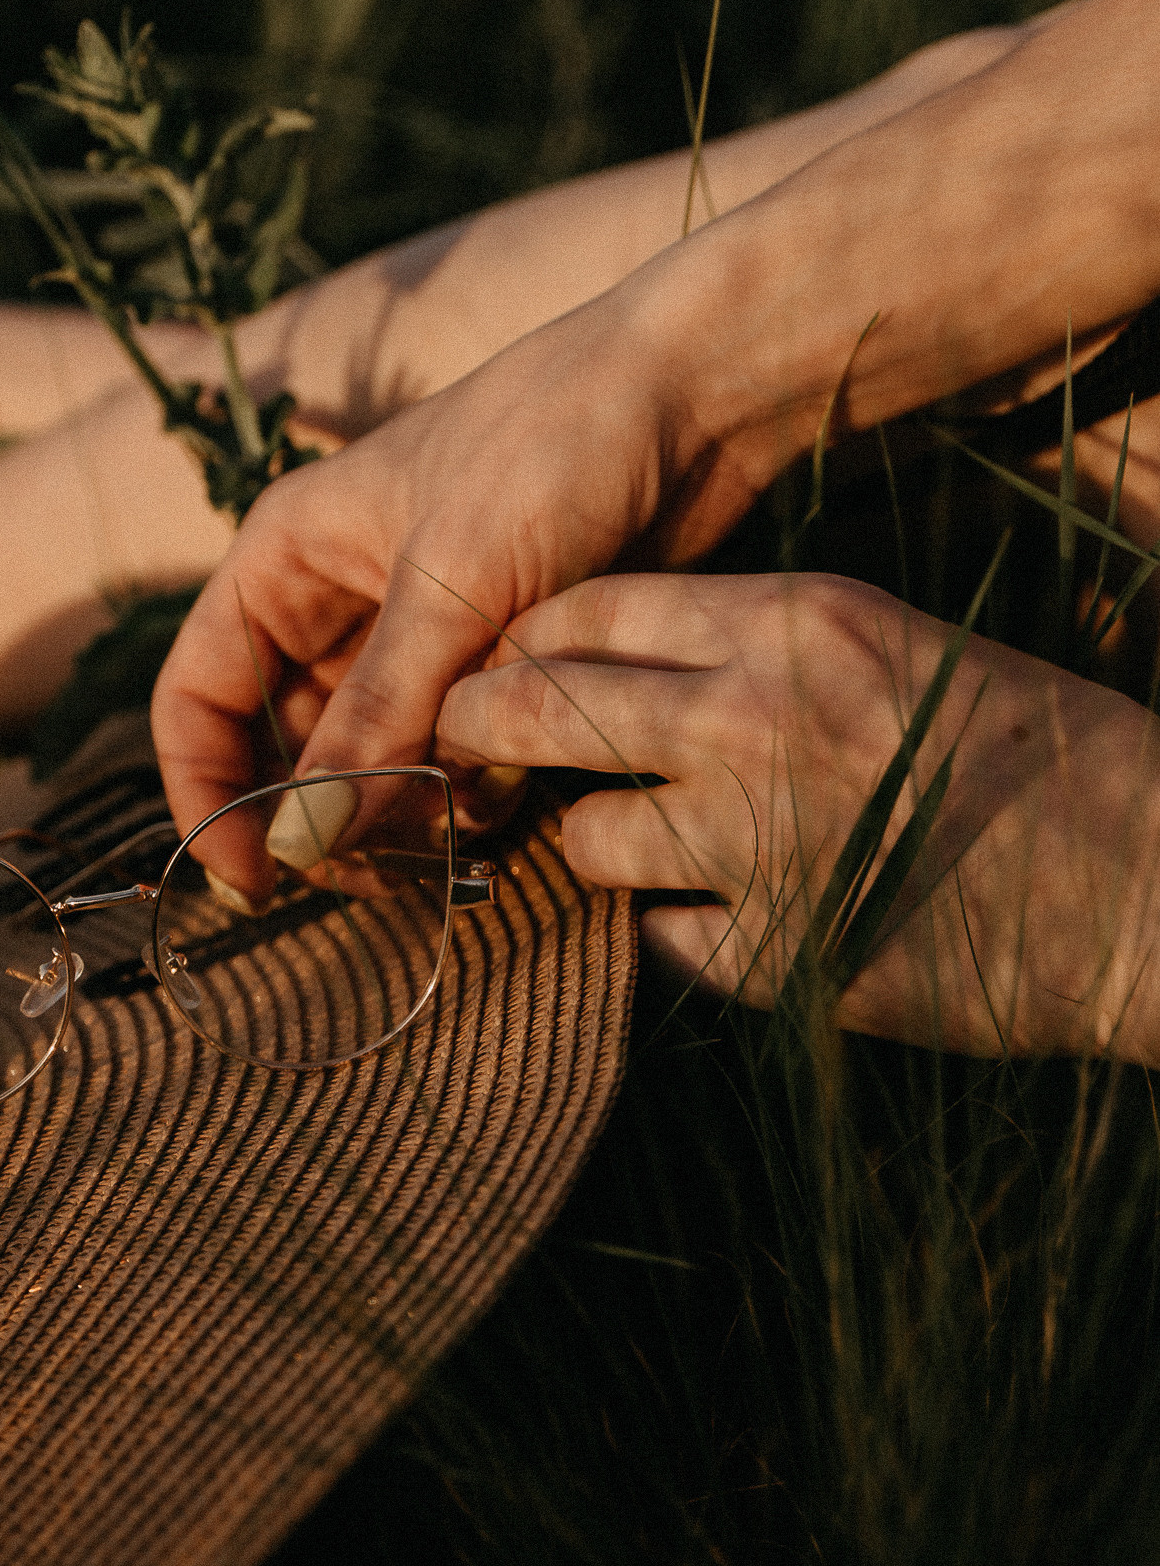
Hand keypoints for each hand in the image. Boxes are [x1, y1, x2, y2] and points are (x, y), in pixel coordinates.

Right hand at [150, 288, 745, 884]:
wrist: (700, 397)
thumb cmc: (555, 447)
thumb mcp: (450, 588)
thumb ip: (375, 722)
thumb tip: (298, 847)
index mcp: (289, 558)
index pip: (200, 695)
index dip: (208, 793)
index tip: (253, 879)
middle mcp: (341, 603)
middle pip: (285, 749)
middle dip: (319, 820)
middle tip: (375, 880)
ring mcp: (422, 638)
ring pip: (374, 766)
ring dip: (402, 816)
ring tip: (455, 837)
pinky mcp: (497, 663)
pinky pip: (454, 759)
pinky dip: (471, 796)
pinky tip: (512, 802)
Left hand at [435, 569, 1159, 1056]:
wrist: (1147, 885)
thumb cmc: (1033, 754)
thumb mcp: (891, 646)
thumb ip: (754, 647)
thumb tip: (606, 664)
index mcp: (795, 621)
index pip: (586, 609)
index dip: (524, 642)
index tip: (508, 666)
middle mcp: (758, 719)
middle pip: (535, 708)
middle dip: (482, 731)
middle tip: (473, 751)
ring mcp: (757, 844)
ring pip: (582, 838)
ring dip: (593, 845)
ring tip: (638, 844)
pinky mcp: (774, 957)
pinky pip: (655, 942)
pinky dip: (671, 935)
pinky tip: (723, 919)